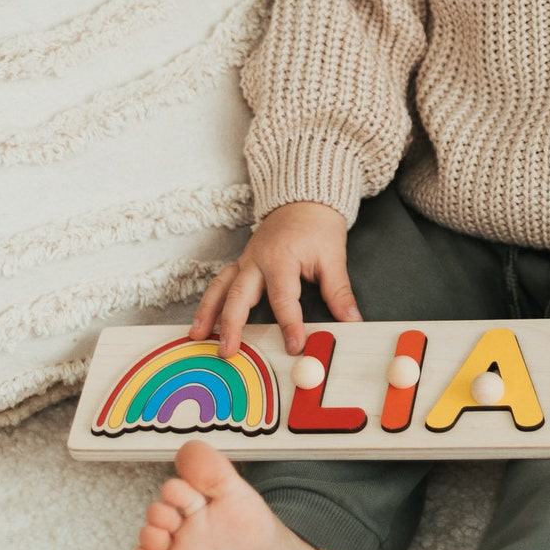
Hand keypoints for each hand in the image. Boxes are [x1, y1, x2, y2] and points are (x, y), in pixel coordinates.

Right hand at [189, 201, 362, 357]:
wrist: (305, 200)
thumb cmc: (318, 226)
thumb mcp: (334, 256)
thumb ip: (339, 292)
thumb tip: (351, 319)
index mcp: (282, 258)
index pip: (284, 298)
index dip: (289, 324)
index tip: (294, 345)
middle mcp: (257, 260)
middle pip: (240, 294)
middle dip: (232, 324)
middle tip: (229, 350)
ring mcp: (246, 260)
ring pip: (221, 287)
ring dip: (208, 313)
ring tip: (198, 336)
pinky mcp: (242, 263)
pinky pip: (221, 282)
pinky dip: (209, 301)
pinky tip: (202, 320)